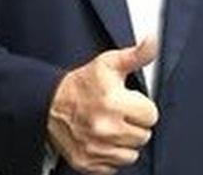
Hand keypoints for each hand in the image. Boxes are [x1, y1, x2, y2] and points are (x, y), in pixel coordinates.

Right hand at [46, 38, 159, 174]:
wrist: (49, 103)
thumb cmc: (83, 83)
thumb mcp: (109, 63)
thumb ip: (137, 54)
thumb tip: (153, 40)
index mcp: (113, 102)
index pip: (152, 115)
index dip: (143, 107)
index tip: (130, 102)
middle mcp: (104, 128)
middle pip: (144, 136)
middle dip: (135, 125)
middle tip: (120, 114)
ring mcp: (94, 148)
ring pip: (131, 155)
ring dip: (125, 143)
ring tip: (113, 127)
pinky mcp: (86, 162)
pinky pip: (113, 167)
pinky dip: (110, 156)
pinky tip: (103, 141)